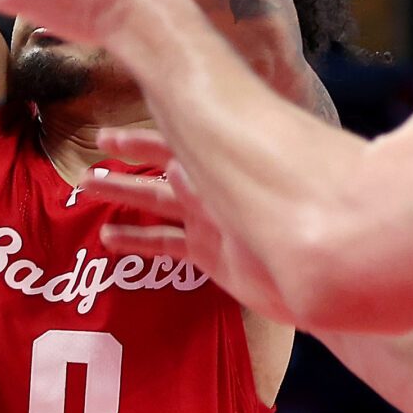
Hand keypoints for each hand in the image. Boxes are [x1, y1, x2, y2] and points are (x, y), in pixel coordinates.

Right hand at [81, 129, 295, 322]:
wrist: (326, 277)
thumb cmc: (299, 218)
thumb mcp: (254, 184)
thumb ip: (218, 173)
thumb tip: (175, 162)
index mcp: (225, 164)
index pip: (178, 138)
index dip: (143, 137)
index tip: (109, 136)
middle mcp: (215, 188)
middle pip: (162, 165)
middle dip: (128, 158)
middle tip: (94, 152)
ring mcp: (212, 222)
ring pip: (157, 202)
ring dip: (123, 195)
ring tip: (87, 189)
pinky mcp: (211, 256)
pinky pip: (166, 244)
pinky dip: (137, 241)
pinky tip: (108, 239)